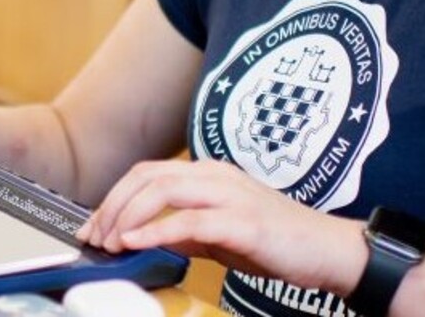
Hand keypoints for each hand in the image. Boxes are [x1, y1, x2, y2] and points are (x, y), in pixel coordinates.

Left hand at [75, 158, 364, 291]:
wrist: (330, 251)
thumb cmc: (279, 243)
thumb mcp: (221, 235)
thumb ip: (185, 231)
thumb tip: (145, 238)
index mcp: (210, 175)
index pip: (148, 174)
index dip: (114, 197)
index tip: (94, 226)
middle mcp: (216, 176)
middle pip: (147, 176)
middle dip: (111, 206)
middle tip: (93, 236)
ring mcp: (230, 194)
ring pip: (162, 190)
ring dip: (126, 216)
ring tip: (109, 241)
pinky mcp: (242, 220)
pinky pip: (188, 219)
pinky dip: (155, 230)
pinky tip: (135, 243)